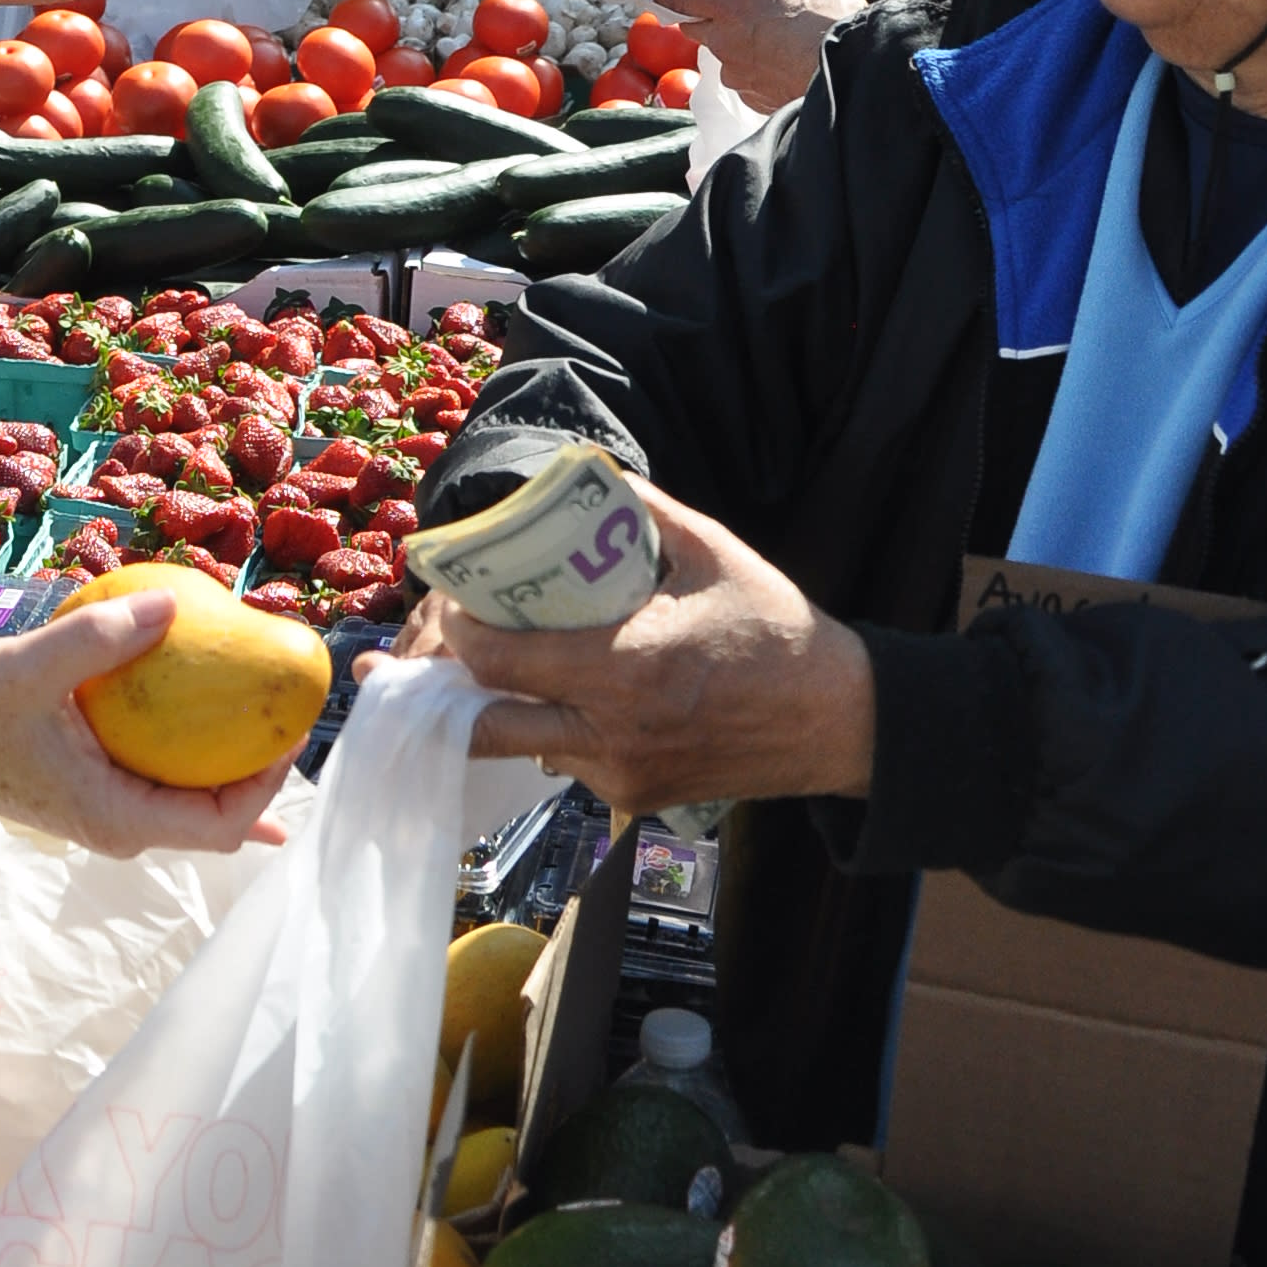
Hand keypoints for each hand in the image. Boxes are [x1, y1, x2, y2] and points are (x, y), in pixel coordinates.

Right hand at [0, 598, 291, 857]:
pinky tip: (219, 727)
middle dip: (263, 777)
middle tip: (291, 714)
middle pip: (218, 823)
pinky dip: (196, 761)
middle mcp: (119, 829)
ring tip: (270, 719)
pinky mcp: (96, 795)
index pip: (219, 825)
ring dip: (233, 768)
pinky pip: (164, 784)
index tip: (289, 730)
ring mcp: (107, 816)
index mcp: (114, 817)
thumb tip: (174, 603)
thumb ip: (100, 637)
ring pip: (193, 807)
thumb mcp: (32, 667)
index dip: (269, 788)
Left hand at [371, 476, 874, 808]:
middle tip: (428, 655)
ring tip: (493, 666)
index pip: (500, 661)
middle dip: (446, 691)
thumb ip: (641, 507)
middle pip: (486, 726)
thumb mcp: (710, 550)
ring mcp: (621, 775)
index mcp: (625, 667)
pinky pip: (569, 762)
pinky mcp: (635, 798)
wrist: (838, 721)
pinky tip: (566, 695)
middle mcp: (612, 732)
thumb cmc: (773, 627)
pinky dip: (554, 729)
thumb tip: (584, 468)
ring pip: (525, 746)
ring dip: (502, 710)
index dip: (457, 634)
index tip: (449, 604)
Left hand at [666, 0, 863, 115]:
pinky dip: (758, 74)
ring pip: (724, 56)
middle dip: (708, 19)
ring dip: (738, 48)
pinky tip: (785, 67)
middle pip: (696, 26)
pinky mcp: (751, 99)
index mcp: (731, 4)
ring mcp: (735, 73)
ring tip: (775, 44)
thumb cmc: (831, 26)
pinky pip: (745, 81)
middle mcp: (723, 40)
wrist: (846, 82)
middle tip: (735, 12)